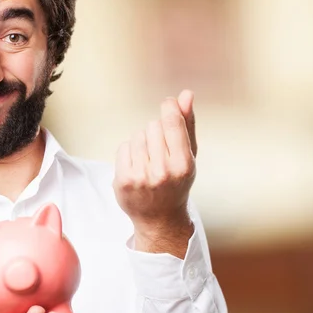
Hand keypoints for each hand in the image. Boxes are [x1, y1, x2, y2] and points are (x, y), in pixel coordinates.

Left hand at [113, 90, 196, 256]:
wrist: (159, 218)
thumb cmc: (176, 182)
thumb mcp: (188, 156)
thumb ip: (187, 124)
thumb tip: (185, 94)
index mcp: (183, 165)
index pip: (172, 123)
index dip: (169, 108)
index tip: (167, 104)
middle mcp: (162, 172)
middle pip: (152, 126)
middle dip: (156, 132)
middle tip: (160, 152)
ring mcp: (141, 177)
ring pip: (137, 136)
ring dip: (142, 143)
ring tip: (149, 161)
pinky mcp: (123, 180)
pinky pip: (123, 147)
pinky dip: (129, 153)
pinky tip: (136, 166)